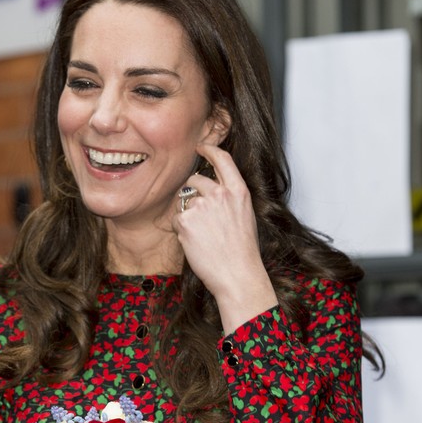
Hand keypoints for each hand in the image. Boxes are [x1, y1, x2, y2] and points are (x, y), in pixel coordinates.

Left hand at [173, 142, 277, 332]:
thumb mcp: (245, 216)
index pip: (222, 159)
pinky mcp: (187, 221)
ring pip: (184, 201)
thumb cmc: (242, 251)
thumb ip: (229, 198)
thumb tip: (212, 188)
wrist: (237, 274)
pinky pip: (176, 219)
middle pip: (195, 180)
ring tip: (203, 236)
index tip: (200, 147)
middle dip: (192, 193)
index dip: (209, 150)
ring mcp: (202, 206)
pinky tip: (196, 243)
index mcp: (238, 192)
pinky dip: (182, 230)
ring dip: (188, 215)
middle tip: (200, 217)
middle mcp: (220, 194)